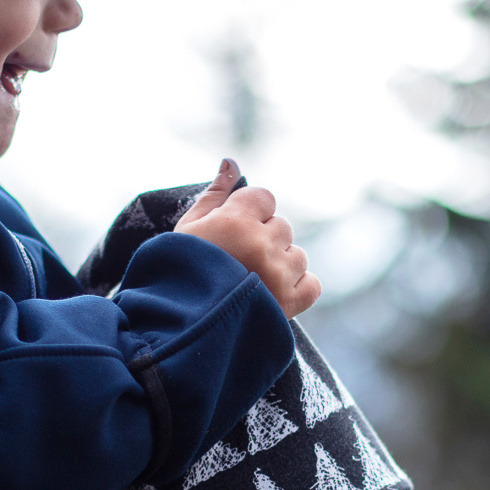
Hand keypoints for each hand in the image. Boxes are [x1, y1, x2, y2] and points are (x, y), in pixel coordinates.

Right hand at [175, 160, 321, 318]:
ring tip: (250, 283)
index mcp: (236, 220)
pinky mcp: (290, 304)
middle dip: (264, 240)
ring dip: (280, 265)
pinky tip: (271, 294)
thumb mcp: (188, 228)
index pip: (264, 198)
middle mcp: (262, 244)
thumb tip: (231, 162)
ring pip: (296, 256)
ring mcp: (279, 274)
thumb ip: (214, 194)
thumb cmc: (179, 273)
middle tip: (237, 262)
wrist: (180, 327)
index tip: (233, 232)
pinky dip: (296, 287)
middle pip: (281, 228)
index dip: (249, 213)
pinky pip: (311, 284)